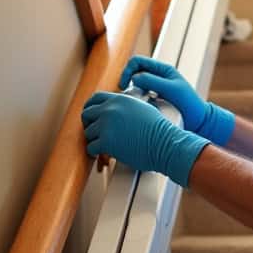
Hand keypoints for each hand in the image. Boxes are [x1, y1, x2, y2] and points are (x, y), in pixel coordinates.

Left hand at [80, 91, 210, 187]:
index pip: (95, 99)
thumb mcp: (143, 108)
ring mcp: (106, 125)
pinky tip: (104, 154)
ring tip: (105, 146)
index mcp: (120, 99)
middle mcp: (110, 109)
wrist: (165, 144)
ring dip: (95, 140)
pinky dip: (96, 153)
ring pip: (88, 133)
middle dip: (88, 124)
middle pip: (86, 114)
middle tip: (94, 133)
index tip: (90, 116)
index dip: (90, 108)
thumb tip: (118, 110)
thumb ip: (126, 106)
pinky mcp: (106, 142)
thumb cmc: (159, 130)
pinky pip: (91, 147)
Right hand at [120, 56, 234, 144]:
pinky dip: (136, 101)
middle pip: (133, 72)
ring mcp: (155, 89)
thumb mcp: (171, 89)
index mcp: (163, 70)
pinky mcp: (154, 100)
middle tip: (125, 94)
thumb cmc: (189, 104)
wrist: (199, 121)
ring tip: (133, 102)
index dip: (127, 71)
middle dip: (126, 81)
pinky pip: (140, 97)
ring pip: (135, 86)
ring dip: (131, 92)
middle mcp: (157, 77)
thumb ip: (153, 81)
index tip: (124, 85)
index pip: (137, 62)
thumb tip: (133, 78)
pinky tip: (139, 109)